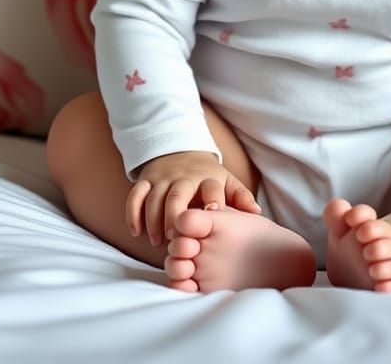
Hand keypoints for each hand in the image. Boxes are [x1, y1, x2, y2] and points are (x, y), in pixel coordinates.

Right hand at [126, 150, 261, 245]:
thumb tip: (257, 213)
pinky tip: (137, 231)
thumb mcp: (226, 181)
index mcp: (208, 178)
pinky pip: (135, 195)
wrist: (181, 149)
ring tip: (157, 241)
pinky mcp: (146, 179)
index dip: (212, 202)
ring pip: (154, 198)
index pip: (211, 188)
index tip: (211, 218)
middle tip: (174, 238)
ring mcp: (163, 177)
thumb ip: (240, 197)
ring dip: (153, 221)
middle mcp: (184, 176)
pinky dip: (133, 213)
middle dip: (173, 217)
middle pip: (177, 194)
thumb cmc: (208, 176)